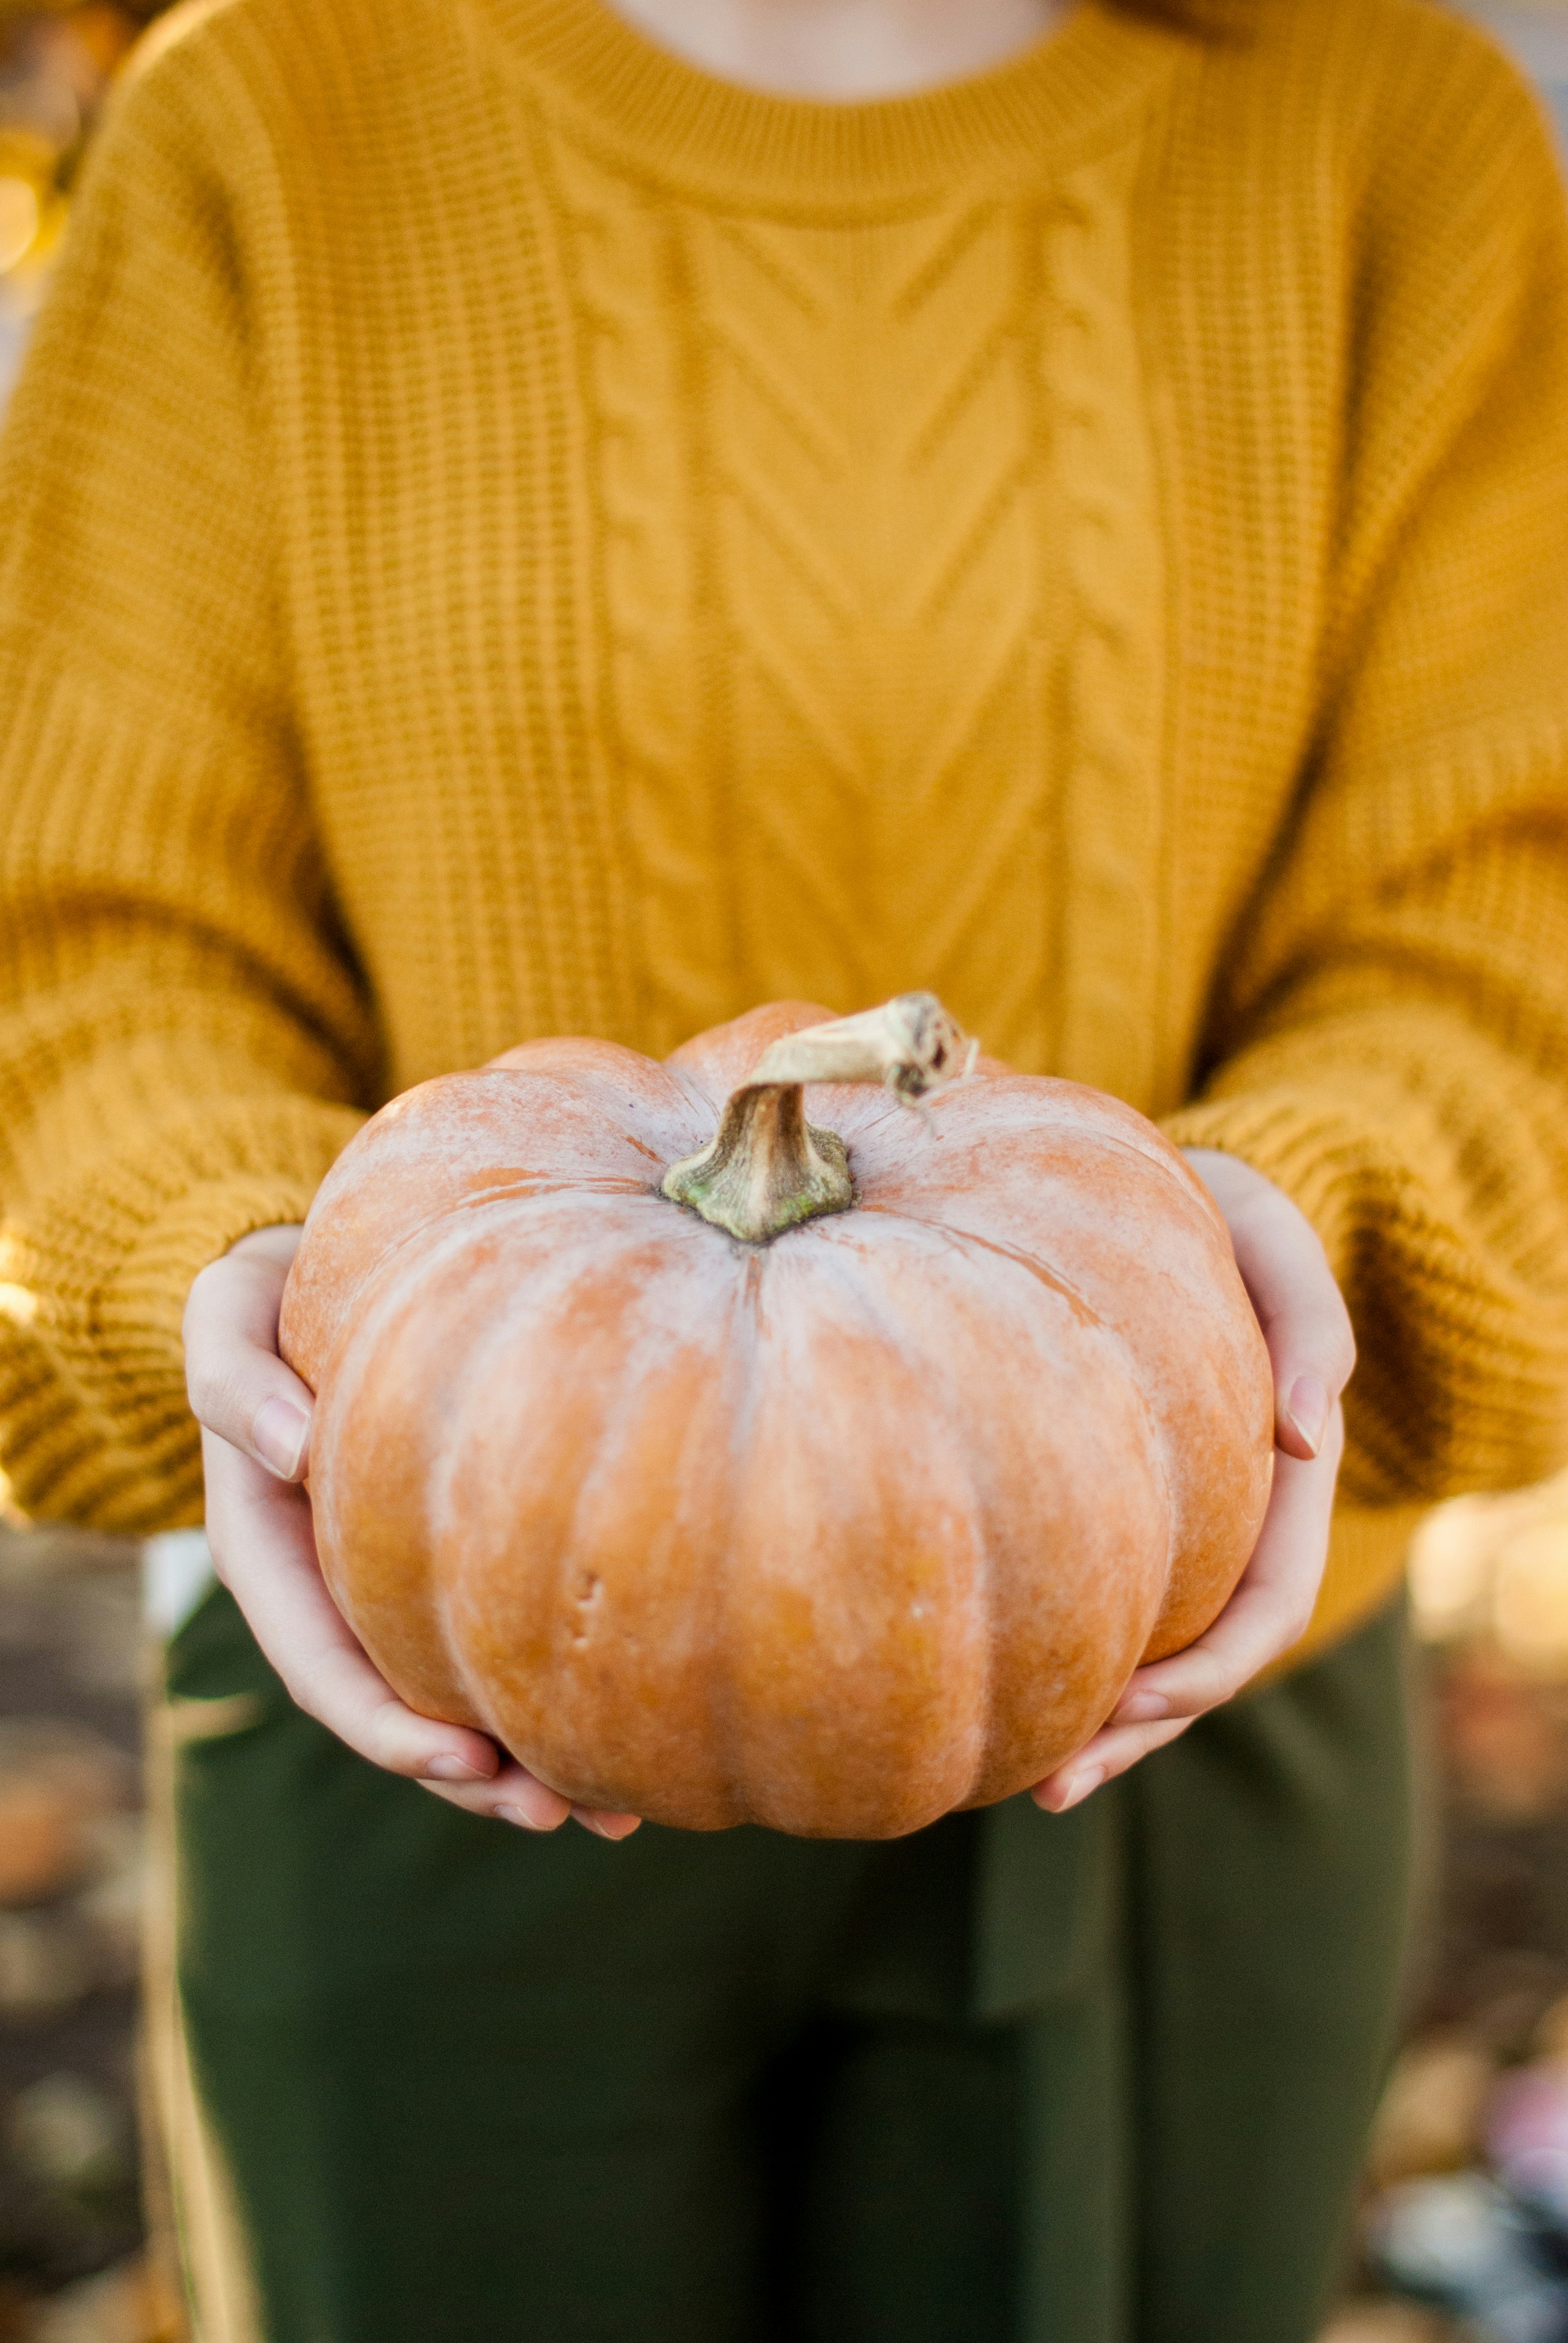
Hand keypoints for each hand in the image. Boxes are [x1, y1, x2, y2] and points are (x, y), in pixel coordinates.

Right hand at [183, 1227, 639, 1840]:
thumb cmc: (269, 1287)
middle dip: (470, 1775)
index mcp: (267, 1547)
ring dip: (521, 1766)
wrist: (318, 1267)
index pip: (320, 1662)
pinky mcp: (451, 1553)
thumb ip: (231, 1376)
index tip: (460, 1758)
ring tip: (614, 1811)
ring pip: (451, 1695)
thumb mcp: (226, 1312)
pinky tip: (633, 1731)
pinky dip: (551, 1691)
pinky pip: (494, 1636)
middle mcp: (330, 1583)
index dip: (384, 1722)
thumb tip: (289, 1447)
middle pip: (394, 1708)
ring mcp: (389, 1579)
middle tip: (561, 1810)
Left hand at [1032, 1150, 1354, 1814]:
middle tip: (1055, 1783)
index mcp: (1279, 1481)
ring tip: (1026, 1785)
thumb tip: (1306, 1441)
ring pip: (1145, 1652)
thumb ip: (1310, 1329)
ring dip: (1098, 1727)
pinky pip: (1091, 1601)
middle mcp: (1229, 1521)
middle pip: (1203, 1661)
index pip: (1264, 1605)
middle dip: (1139, 1730)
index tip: (1139, 1702)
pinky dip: (1056, 1656)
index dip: (1211, 1668)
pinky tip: (993, 1698)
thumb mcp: (1272, 1238)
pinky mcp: (1108, 1509)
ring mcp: (1171, 1526)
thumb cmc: (1215, 1211)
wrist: (1149, 1191)